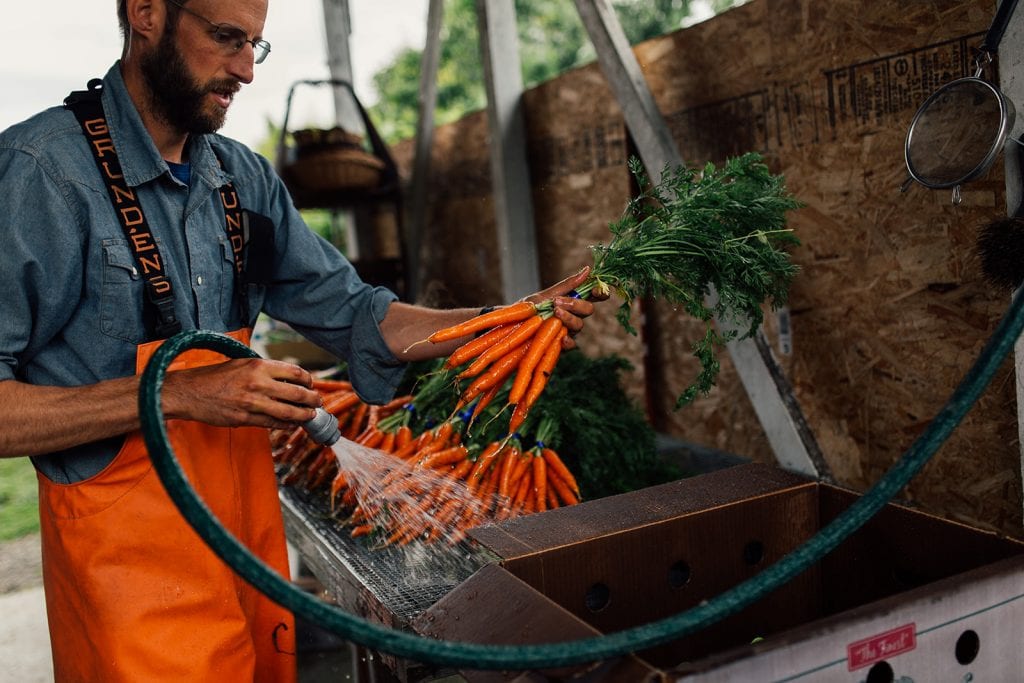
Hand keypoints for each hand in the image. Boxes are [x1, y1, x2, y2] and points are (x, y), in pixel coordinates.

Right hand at [162, 358, 320, 429]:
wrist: (189, 392)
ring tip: (310, 416)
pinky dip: (286, 425)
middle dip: (313, 400)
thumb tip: (288, 378)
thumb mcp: (241, 363)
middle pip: (297, 393)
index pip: (295, 372)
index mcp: (258, 366)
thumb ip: (264, 370)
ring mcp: (252, 402)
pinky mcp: (245, 418)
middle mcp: (258, 383)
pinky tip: (291, 424)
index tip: (311, 384)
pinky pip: (272, 424)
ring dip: (303, 415)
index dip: (308, 380)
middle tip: (318, 403)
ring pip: (288, 412)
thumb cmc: (215, 377)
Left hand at [523, 266, 607, 349]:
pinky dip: (567, 340)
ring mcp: (569, 331)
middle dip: (576, 304)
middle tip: (557, 302)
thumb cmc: (529, 309)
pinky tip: (560, 337)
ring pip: (579, 325)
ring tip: (554, 312)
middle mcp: (574, 316)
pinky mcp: (561, 346)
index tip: (596, 290)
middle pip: (588, 310)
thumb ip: (567, 285)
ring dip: (568, 317)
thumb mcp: (546, 295)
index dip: (600, 292)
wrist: (512, 326)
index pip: (594, 296)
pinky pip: (571, 344)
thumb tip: (587, 269)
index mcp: (572, 302)